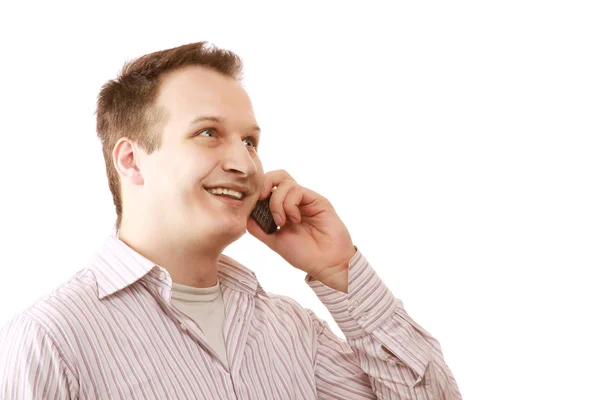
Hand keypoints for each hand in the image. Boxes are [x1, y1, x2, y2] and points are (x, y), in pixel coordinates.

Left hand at [246, 170, 355, 292]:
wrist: (326, 263)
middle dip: (264, 184)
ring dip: (277, 202)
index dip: (257, 191)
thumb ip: (258, 227)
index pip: (268, 188)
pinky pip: (297, 190)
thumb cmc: (304, 254)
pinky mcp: (317, 200)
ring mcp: (306, 199)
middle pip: (276, 176)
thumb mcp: (273, 241)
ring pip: (284, 182)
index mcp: (283, 209)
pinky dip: (289, 205)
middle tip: (260, 199)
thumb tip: (243, 213)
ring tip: (282, 222)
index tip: (250, 204)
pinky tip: (294, 220)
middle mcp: (294, 201)